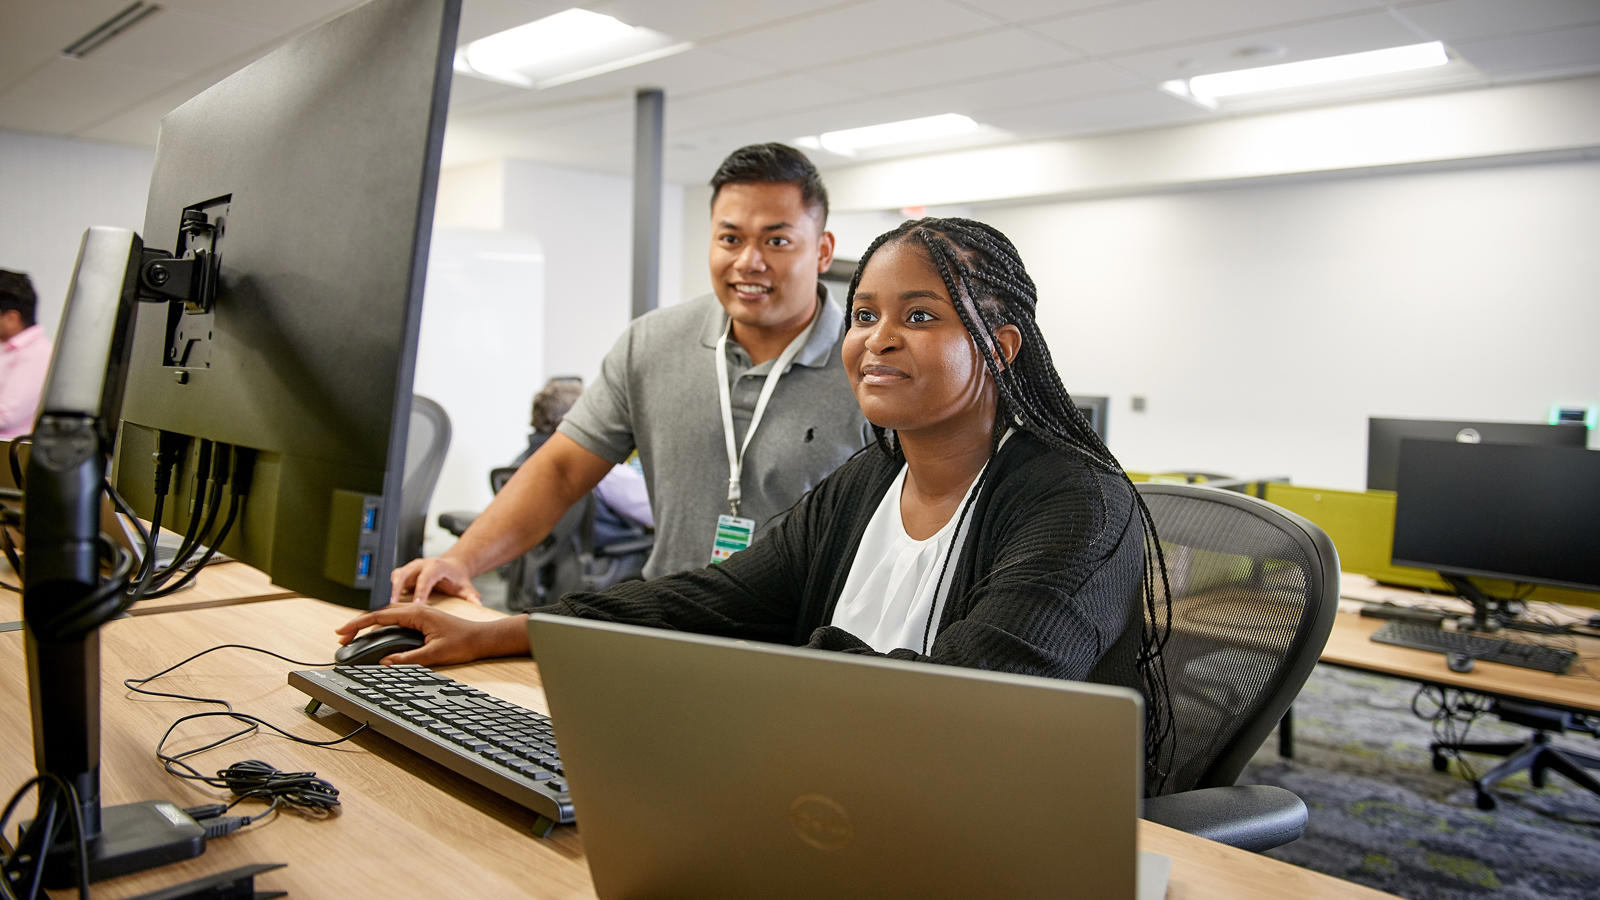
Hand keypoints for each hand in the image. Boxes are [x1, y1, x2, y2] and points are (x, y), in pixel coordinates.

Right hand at [334, 604, 529, 666]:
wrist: (483, 638)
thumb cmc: (463, 643)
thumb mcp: (435, 654)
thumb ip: (409, 659)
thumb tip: (385, 662)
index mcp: (417, 613)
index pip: (380, 616)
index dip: (358, 624)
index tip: (342, 632)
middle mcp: (416, 610)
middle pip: (380, 613)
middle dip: (359, 625)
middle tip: (342, 639)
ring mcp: (419, 613)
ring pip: (387, 615)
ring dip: (369, 625)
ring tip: (353, 638)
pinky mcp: (423, 619)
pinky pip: (396, 619)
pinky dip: (381, 626)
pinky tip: (376, 635)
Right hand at [390, 555, 480, 604]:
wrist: (452, 567)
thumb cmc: (457, 578)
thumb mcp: (465, 587)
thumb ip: (470, 596)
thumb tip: (477, 604)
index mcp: (436, 566)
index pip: (426, 578)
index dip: (420, 591)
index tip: (417, 604)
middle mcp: (421, 564)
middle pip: (405, 574)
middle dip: (397, 588)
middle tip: (392, 604)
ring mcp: (411, 568)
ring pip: (396, 575)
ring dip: (390, 589)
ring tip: (385, 605)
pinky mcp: (404, 573)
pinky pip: (394, 580)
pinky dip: (389, 590)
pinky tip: (387, 604)